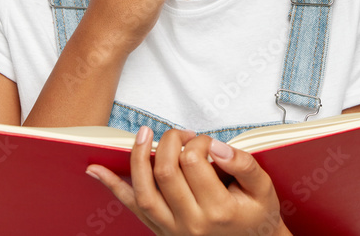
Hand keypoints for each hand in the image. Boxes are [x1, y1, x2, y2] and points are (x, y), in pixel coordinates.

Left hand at [86, 127, 290, 235]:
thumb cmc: (257, 216)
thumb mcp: (263, 189)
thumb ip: (244, 164)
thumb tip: (215, 146)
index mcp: (218, 210)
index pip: (194, 162)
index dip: (197, 142)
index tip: (206, 141)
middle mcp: (191, 224)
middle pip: (166, 172)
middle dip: (170, 142)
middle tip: (182, 134)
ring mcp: (172, 230)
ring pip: (144, 191)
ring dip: (138, 158)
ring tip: (142, 134)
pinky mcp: (160, 231)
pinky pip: (132, 208)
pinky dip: (112, 187)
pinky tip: (96, 169)